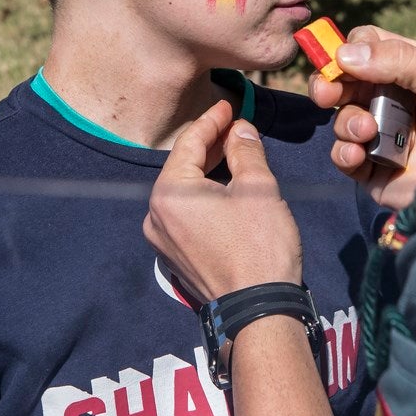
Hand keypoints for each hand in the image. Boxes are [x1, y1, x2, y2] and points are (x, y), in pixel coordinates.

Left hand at [144, 101, 300, 304]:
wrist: (258, 311)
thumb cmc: (260, 248)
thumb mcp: (258, 188)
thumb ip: (245, 151)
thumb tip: (241, 129)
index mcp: (169, 194)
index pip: (189, 143)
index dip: (213, 120)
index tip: (231, 104)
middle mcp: (155, 216)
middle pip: (183, 167)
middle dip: (211, 145)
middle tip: (236, 126)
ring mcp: (162, 241)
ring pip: (184, 192)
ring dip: (208, 172)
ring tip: (235, 153)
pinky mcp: (175, 258)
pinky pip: (187, 216)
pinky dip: (205, 198)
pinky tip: (227, 189)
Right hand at [310, 26, 415, 208]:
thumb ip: (396, 59)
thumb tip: (343, 54)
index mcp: (409, 70)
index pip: (365, 49)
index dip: (346, 52)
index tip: (337, 61)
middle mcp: (391, 100)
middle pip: (344, 83)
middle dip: (329, 85)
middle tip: (325, 93)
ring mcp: (382, 135)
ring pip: (342, 120)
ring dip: (346, 122)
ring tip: (367, 131)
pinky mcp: (376, 171)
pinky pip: (344, 158)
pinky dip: (343, 154)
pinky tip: (357, 154)